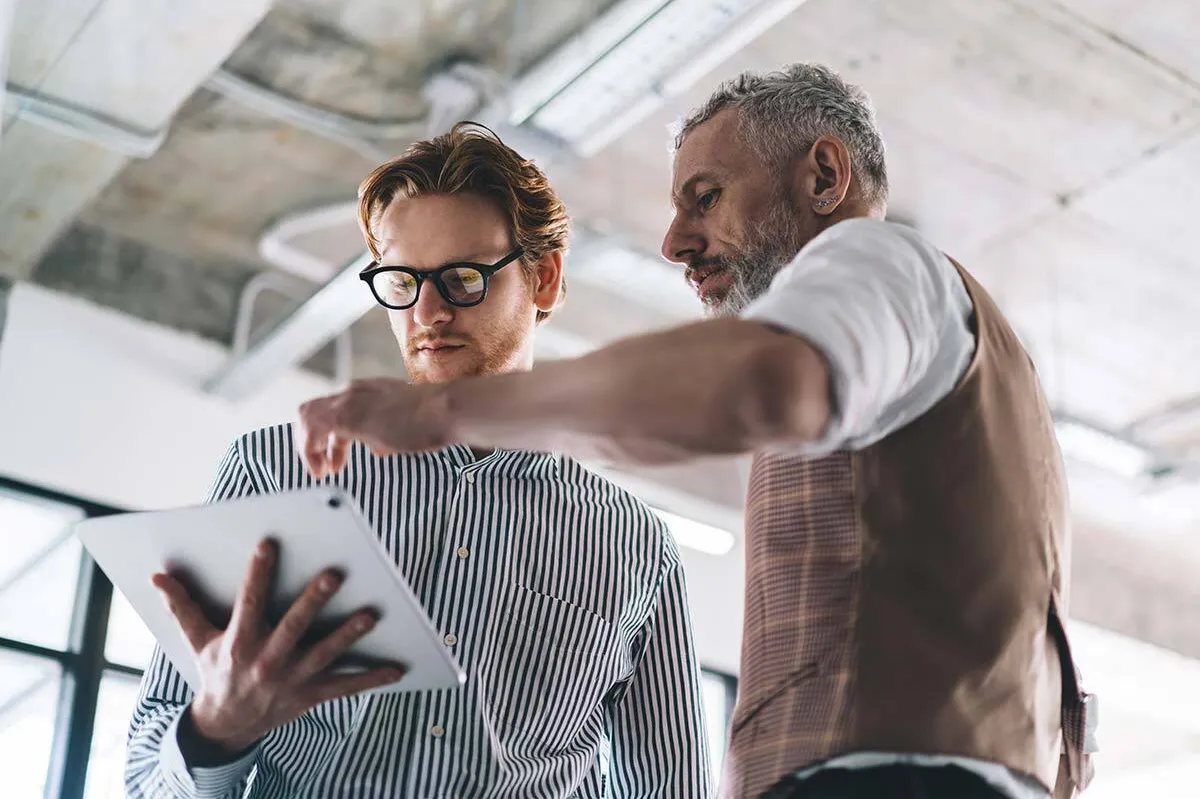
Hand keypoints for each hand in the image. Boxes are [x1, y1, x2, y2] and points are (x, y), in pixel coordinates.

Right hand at [152, 539, 405, 755]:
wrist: (226, 725)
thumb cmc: (216, 671)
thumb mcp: (197, 640)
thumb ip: (182, 606)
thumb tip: (158, 576)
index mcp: (240, 641)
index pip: (249, 601)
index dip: (258, 572)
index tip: (269, 544)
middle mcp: (267, 660)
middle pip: (293, 626)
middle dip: (313, 601)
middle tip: (335, 574)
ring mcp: (291, 679)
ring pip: (324, 653)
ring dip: (348, 635)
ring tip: (371, 614)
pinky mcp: (311, 695)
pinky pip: (345, 686)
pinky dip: (371, 679)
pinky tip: (397, 668)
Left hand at [297, 378, 446, 478]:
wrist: (445, 411)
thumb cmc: (435, 419)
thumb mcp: (404, 424)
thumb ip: (385, 433)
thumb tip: (376, 447)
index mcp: (368, 391)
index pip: (334, 407)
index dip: (329, 436)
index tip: (337, 458)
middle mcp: (353, 392)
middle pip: (313, 410)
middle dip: (313, 441)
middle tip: (322, 466)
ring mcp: (349, 401)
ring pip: (306, 417)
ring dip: (308, 447)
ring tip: (320, 471)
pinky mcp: (347, 416)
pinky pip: (313, 430)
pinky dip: (311, 452)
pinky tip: (324, 469)